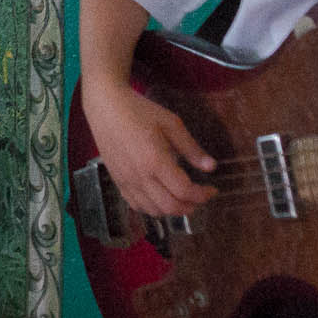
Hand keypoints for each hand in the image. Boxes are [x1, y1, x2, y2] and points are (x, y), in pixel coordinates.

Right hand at [82, 80, 218, 217]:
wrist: (105, 107)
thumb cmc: (140, 111)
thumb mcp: (171, 123)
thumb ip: (191, 148)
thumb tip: (211, 167)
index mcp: (155, 160)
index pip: (184, 190)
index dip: (202, 195)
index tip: (212, 189)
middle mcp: (140, 176)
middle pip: (170, 206)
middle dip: (191, 206)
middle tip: (200, 196)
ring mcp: (126, 181)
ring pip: (153, 210)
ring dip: (172, 210)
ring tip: (182, 198)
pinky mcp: (118, 181)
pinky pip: (136, 205)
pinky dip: (153, 208)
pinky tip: (160, 198)